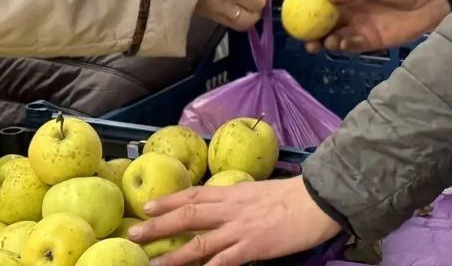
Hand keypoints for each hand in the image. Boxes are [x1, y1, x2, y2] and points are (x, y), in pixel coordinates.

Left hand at [127, 176, 339, 265]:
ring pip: (198, 242)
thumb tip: (224, 208)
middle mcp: (230, 209)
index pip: (195, 194)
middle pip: (188, 215)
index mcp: (233, 192)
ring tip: (151, 263)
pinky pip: (223, 262)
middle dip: (159, 225)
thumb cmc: (293, 195)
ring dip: (172, 255)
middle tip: (135, 233)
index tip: (148, 206)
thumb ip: (240, 200)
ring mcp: (239, 229)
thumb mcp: (260, 192)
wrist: (317, 200)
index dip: (169, 200)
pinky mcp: (251, 247)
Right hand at [304, 0, 449, 54]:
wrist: (429, 3)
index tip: (293, 11)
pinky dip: (343, 47)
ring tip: (320, 43)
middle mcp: (349, 12)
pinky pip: (351, 47)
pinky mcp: (370, 42)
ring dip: (324, 41)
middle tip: (302, 36)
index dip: (307, 5)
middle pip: (323, 22)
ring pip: (334, 37)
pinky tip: (340, 44)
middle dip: (310, 30)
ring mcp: (358, 28)